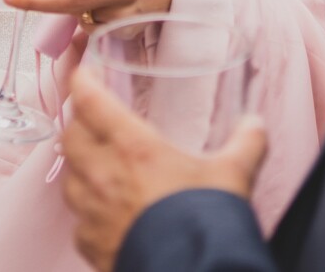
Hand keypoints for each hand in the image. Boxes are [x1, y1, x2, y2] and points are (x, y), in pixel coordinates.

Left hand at [62, 67, 267, 271]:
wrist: (192, 270)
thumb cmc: (205, 220)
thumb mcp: (234, 174)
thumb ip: (246, 142)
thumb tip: (255, 124)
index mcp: (133, 148)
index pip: (91, 102)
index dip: (83, 82)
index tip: (83, 73)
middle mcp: (104, 176)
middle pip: (70, 137)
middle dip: (77, 124)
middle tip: (89, 119)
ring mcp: (92, 214)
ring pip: (69, 180)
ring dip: (78, 168)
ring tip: (93, 166)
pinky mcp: (91, 246)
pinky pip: (77, 223)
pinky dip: (85, 214)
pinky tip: (102, 214)